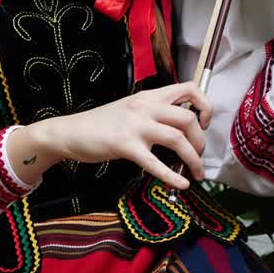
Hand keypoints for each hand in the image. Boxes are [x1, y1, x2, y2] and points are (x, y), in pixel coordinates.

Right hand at [7, 81, 212, 190]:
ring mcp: (135, 125)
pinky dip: (172, 175)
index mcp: (149, 96)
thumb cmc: (102, 124)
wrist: (69, 132)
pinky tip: (181, 184)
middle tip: (198, 155)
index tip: (203, 123)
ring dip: (193, 158)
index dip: (204, 105)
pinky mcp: (124, 145)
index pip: (189, 88)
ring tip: (196, 172)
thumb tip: (182, 129)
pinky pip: (154, 162)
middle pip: (188, 118)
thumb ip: (155, 113)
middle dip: (200, 140)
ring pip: (176, 138)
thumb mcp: (132, 109)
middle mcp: (145, 107)